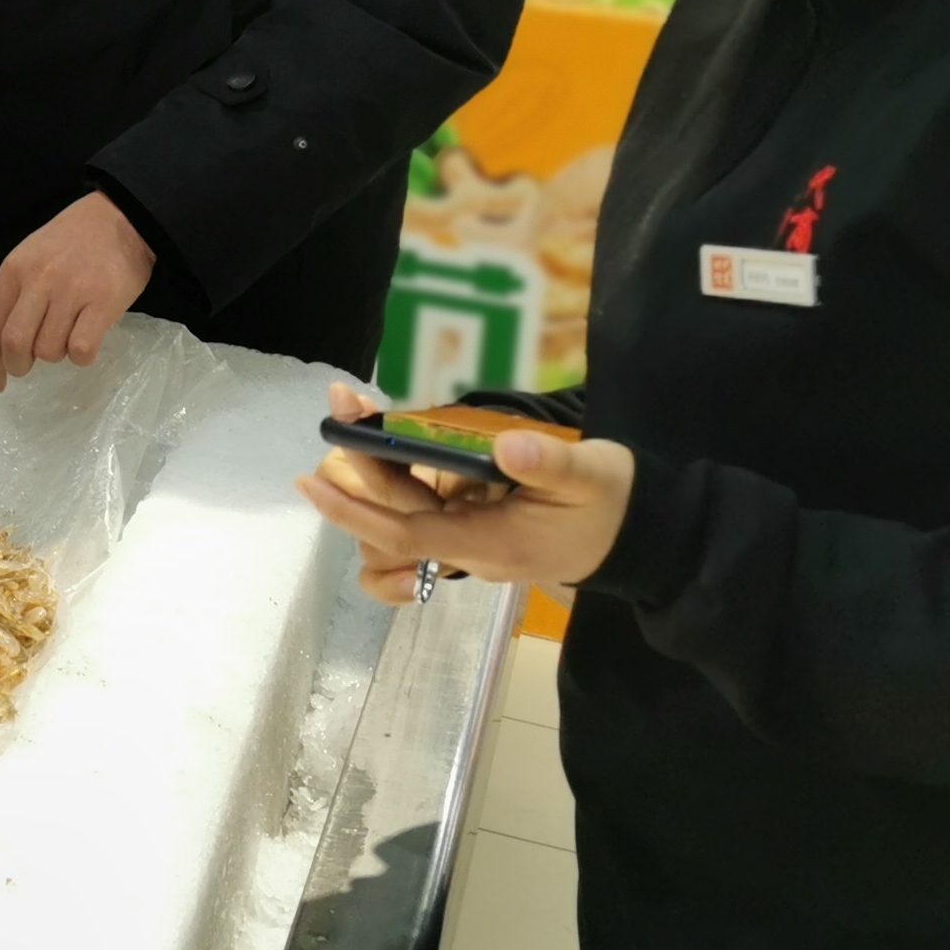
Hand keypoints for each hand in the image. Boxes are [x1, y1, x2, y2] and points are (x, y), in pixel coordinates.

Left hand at [0, 190, 155, 390]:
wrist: (121, 217)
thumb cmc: (71, 241)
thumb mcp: (30, 257)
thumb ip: (15, 295)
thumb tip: (3, 345)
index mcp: (14, 271)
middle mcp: (38, 280)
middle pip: (14, 343)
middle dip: (18, 366)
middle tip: (28, 368)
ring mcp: (71, 291)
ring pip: (48, 350)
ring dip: (55, 356)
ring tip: (66, 337)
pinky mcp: (103, 301)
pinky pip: (81, 349)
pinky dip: (81, 357)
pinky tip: (87, 342)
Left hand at [295, 382, 634, 600]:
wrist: (638, 533)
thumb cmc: (613, 505)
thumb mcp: (592, 479)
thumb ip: (550, 466)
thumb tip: (505, 446)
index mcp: (489, 543)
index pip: (404, 534)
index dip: (355, 512)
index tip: (312, 483)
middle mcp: (469, 546)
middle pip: (396, 511)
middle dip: (360, 461)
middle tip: (341, 402)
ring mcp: (471, 535)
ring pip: (406, 503)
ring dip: (377, 461)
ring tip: (358, 407)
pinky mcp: (476, 520)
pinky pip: (425, 499)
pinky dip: (403, 466)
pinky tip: (394, 431)